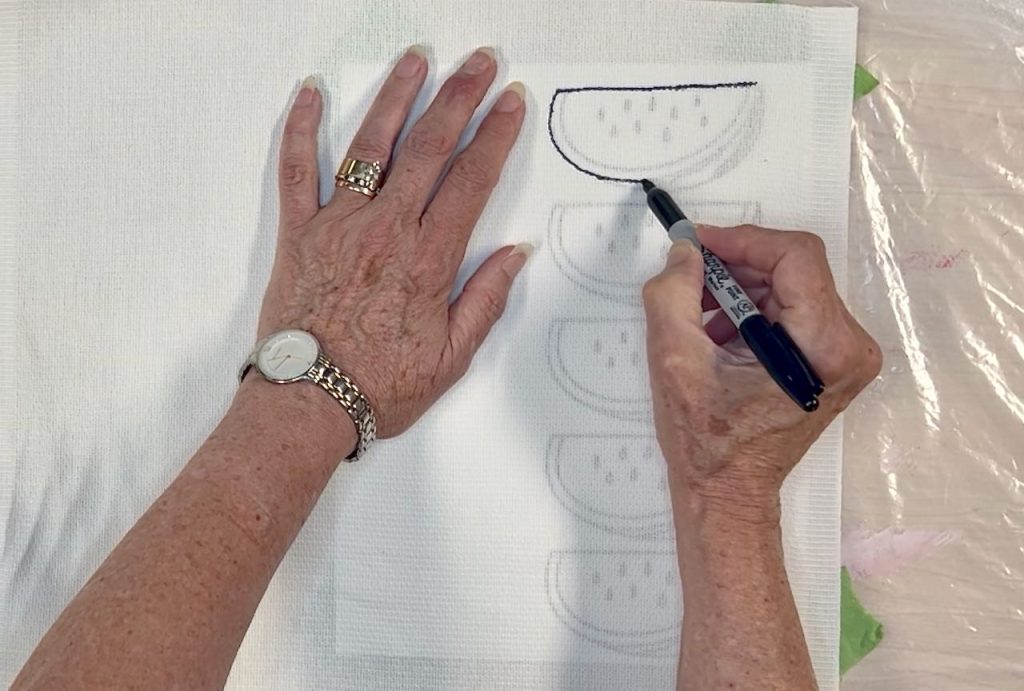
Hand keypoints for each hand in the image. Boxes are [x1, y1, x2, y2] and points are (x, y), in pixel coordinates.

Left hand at [255, 47, 528, 440]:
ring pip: (371, 145)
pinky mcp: (299, 231)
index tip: (511, 102)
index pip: (471, 180)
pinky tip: (312, 92)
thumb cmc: (379, 385)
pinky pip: (296, 169)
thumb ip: (485, 299)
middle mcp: (385, 230)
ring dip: (397, 96)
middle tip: (480, 62)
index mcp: (427, 259)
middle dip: (459, 97)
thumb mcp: (452, 357)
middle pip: (429, 147)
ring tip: (417, 59)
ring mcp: (339, 224)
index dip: (496, 135)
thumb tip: (515, 254)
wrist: (308, 402)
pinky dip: (301, 127)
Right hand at [642, 225, 880, 518]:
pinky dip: (749, 307)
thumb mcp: (675, 360)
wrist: (728, 491)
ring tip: (698, 315)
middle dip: (735, 267)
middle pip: (792, 267)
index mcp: (825, 347)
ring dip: (738, 288)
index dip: (742, 241)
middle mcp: (849, 345)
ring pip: (788, 283)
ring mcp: (844, 351)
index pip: (795, 256)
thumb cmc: (708, 441)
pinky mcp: (830, 356)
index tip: (699, 244)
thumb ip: (673, 293)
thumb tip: (685, 251)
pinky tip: (716, 331)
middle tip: (689, 278)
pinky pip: (790, 305)